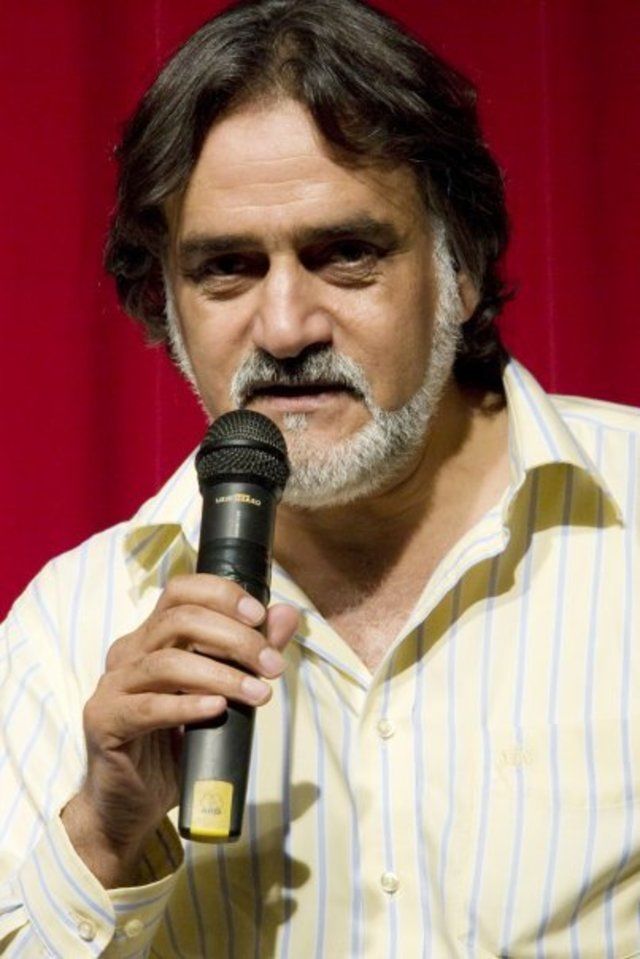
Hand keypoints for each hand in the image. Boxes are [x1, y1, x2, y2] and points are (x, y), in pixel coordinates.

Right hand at [61, 574, 298, 886]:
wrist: (134, 806)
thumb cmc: (179, 745)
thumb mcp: (223, 695)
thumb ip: (251, 653)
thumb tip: (286, 614)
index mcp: (152, 637)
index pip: (181, 590)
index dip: (221, 595)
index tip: (260, 616)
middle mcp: (128, 652)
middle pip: (179, 619)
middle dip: (235, 638)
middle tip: (273, 666)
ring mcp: (112, 686)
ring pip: (167, 662)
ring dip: (221, 674)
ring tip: (259, 695)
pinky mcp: (104, 721)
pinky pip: (148, 706)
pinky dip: (187, 705)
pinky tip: (217, 710)